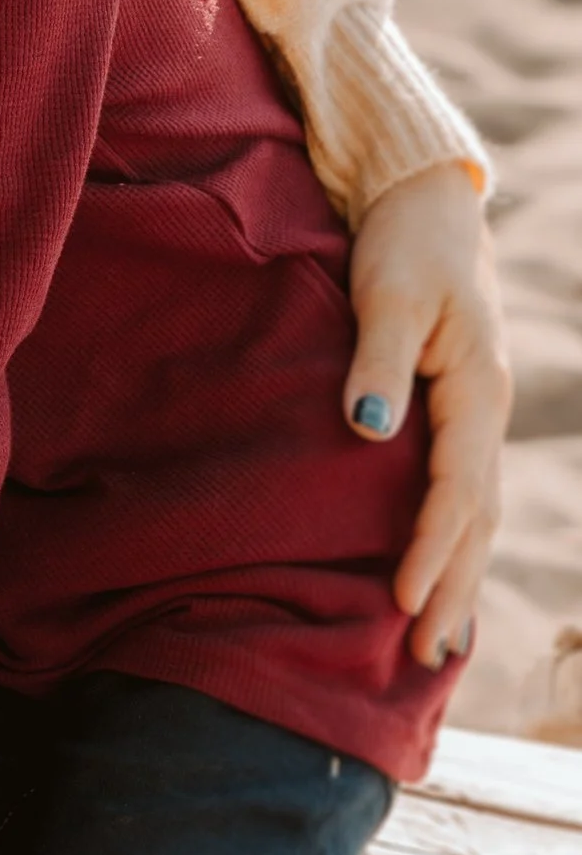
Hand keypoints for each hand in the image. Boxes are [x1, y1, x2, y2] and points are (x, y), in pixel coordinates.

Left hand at [346, 159, 509, 668]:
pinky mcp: (457, 408)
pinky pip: (462, 488)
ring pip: (474, 511)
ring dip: (458, 573)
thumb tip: (368, 431)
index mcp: (477, 390)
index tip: (399, 600)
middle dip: (453, 586)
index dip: (429, 548)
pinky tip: (440, 569)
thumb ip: (378, 362)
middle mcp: (485, 410)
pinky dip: (455, 537)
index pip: (457, 489)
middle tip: (428, 655)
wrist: (423, 200)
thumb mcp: (389, 293)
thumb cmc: (402, 241)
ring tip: (439, 641)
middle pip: (475, 517)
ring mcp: (477, 412)